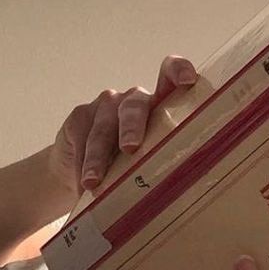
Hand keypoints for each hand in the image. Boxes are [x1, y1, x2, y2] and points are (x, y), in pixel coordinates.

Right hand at [46, 55, 197, 196]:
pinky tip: (81, 183)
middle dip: (133, 126)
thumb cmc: (131, 172)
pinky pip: (82, 138)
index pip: (170, 77)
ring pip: (104, 127)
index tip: (188, 81)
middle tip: (130, 148)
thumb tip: (186, 197)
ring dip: (98, 157)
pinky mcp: (80, 116)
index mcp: (161, 108)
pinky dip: (81, 163)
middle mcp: (134, 102)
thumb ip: (167, 166)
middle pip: (135, 105)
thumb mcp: (153, 167)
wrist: (82, 176)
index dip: (179, 71)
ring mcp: (106, 106)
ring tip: (94, 183)